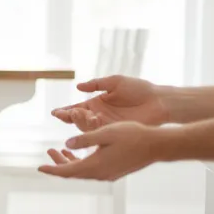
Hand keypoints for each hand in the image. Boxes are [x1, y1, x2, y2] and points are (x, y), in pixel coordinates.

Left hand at [38, 122, 164, 180]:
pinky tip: (78, 152)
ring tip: (58, 150)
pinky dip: (81, 162)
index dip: (52, 169)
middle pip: (72, 173)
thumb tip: (67, 144)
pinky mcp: (114, 171)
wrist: (157, 145)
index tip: (38, 167)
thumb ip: (85, 139)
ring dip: (69, 162)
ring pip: (82, 171)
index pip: (66, 172)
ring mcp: (107, 174)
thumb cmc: (133, 135)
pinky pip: (91, 170)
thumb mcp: (105, 132)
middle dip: (58, 164)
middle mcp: (100, 174)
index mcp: (95, 166)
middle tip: (48, 152)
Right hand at [51, 75, 169, 131]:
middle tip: (68, 113)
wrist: (158, 101)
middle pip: (78, 119)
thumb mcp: (115, 82)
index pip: (76, 108)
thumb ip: (96, 84)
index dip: (65, 111)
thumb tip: (78, 86)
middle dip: (69, 117)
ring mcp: (106, 125)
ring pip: (86, 127)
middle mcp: (98, 115)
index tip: (55, 112)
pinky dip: (93, 127)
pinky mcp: (115, 131)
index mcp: (97, 103)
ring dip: (80, 121)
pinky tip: (92, 119)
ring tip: (77, 114)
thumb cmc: (139, 89)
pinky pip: (99, 132)